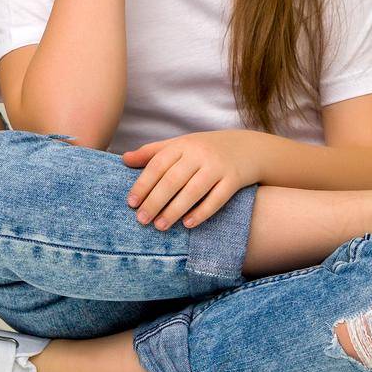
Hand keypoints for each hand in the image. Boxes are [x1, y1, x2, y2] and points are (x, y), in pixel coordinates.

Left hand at [121, 130, 264, 229]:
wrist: (248, 148)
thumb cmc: (205, 149)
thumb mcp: (180, 145)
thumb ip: (152, 152)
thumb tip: (123, 159)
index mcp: (182, 144)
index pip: (158, 164)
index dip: (143, 184)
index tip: (131, 203)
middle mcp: (199, 153)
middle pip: (173, 179)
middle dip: (155, 201)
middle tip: (142, 220)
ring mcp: (218, 166)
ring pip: (193, 191)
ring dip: (175, 210)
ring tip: (160, 226)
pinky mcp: (234, 179)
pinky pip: (217, 198)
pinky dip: (202, 212)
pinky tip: (188, 224)